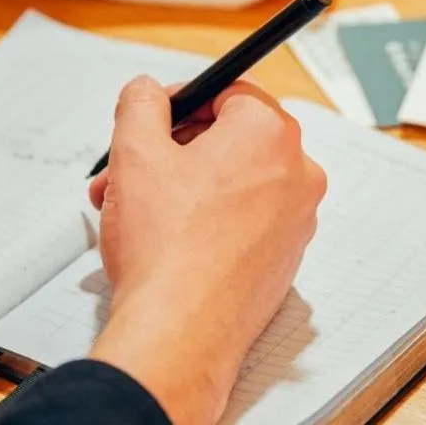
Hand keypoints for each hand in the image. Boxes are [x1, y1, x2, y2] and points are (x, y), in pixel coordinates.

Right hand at [87, 75, 326, 424]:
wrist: (180, 333)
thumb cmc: (166, 249)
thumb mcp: (135, 153)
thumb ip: (141, 103)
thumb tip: (147, 92)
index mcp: (270, 135)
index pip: (228, 92)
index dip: (180, 102)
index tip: (153, 120)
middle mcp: (297, 174)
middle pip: (229, 140)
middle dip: (171, 151)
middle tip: (128, 171)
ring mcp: (296, 221)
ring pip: (232, 184)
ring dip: (180, 188)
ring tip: (131, 211)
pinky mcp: (284, 260)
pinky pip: (243, 223)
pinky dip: (205, 223)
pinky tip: (163, 243)